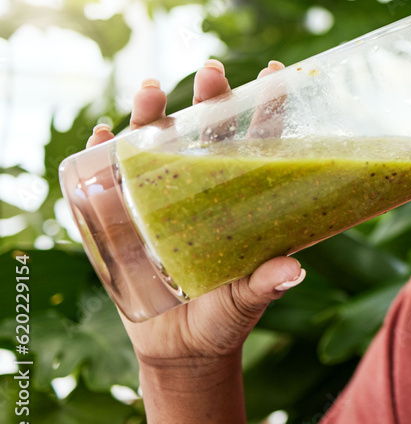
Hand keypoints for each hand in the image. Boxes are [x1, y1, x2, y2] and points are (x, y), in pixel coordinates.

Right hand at [89, 59, 303, 368]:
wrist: (180, 350)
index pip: (259, 145)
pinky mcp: (124, 218)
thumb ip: (265, 285)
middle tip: (211, 73)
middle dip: (209, 98)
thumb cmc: (223, 319)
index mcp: (242, 201)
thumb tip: (293, 270)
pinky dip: (103, 153)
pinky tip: (103, 134)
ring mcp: (160, 200)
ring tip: (149, 89)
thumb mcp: (245, 302)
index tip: (274, 73)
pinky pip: (109, 178)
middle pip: (207, 133)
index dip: (267, 109)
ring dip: (150, 114)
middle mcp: (203, 191)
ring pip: (155, 144)